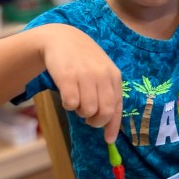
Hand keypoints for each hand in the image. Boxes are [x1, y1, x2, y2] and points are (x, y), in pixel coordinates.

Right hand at [39, 24, 121, 142]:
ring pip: (87, 110)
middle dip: (95, 122)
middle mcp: (103, 75)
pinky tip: (66, 95)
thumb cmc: (83, 60)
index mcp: (114, 76)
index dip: (113, 126)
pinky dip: (68, 105)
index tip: (109, 140)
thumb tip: (110, 130)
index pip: (117, 107)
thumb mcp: (101, 72)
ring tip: (76, 100)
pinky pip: (71, 103)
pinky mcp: (68, 77)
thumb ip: (107, 95)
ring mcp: (86, 75)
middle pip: (104, 112)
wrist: (60, 38)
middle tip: (87, 117)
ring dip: (80, 112)